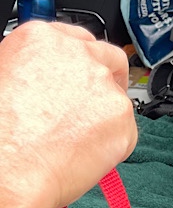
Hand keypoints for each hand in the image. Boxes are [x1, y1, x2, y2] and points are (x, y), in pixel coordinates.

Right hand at [0, 21, 137, 207]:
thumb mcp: (4, 79)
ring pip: (117, 98)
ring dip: (104, 116)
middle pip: (109, 60)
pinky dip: (112, 143)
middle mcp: (78, 55)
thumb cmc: (0, 134)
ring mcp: (105, 85)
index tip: (85, 72)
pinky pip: (126, 131)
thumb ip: (36, 71)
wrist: (8, 169)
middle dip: (108, 80)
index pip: (79, 39)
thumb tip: (48, 85)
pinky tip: (83, 154)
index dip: (84, 59)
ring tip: (73, 141)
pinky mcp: (123, 116)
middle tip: (94, 107)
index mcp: (41, 40)